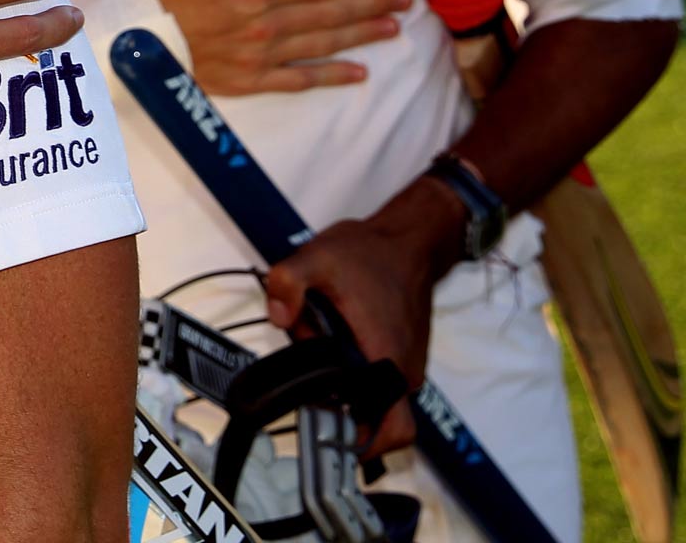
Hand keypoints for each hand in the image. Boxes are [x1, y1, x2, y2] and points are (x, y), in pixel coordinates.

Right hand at [130, 0, 408, 94]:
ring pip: (323, 42)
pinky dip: (330, 76)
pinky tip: (357, 73)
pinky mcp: (248, 80)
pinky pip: (298, 80)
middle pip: (330, 10)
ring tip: (393, 26)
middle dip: (371, 0)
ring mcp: (259, 55)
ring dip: (361, 33)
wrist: (126, 44)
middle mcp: (265, 23)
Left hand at [264, 180, 466, 456]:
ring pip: (366, 391)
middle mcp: (403, 370)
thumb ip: (288, 284)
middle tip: (311, 359)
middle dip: (332, 394)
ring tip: (320, 331)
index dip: (364, 444)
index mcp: (388, 358)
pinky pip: (372, 374)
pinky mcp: (400, 356)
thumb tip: (278, 316)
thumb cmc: (371, 252)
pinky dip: (349, 360)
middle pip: (366, 411)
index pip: (392, 431)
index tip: (330, 435)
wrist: (407, 241)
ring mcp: (405, 365)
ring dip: (338, 373)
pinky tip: (333, 330)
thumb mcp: (317, 258)